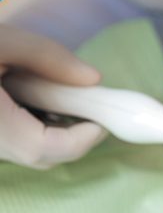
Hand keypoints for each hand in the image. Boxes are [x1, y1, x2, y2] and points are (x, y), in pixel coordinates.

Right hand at [0, 25, 105, 167]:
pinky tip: (30, 97)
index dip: (80, 140)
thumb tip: (92, 79)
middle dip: (72, 137)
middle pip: (38, 155)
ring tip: (60, 98)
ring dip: (53, 131)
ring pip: (24, 151)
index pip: (43, 149)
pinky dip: (31, 125)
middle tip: (90, 109)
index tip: (102, 121)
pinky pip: (9, 141)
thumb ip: (47, 57)